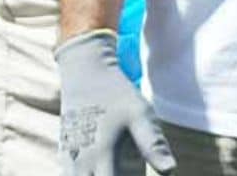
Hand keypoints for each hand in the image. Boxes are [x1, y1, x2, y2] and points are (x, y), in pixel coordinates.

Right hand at [56, 30, 174, 174]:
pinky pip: (69, 174)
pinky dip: (83, 175)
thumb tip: (171, 171)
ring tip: (113, 168)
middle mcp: (81, 159)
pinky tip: (97, 167)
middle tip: (126, 170)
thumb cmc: (116, 92)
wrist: (84, 69)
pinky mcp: (65, 150)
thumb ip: (152, 144)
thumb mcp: (140, 114)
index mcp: (102, 154)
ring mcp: (69, 155)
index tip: (137, 175)